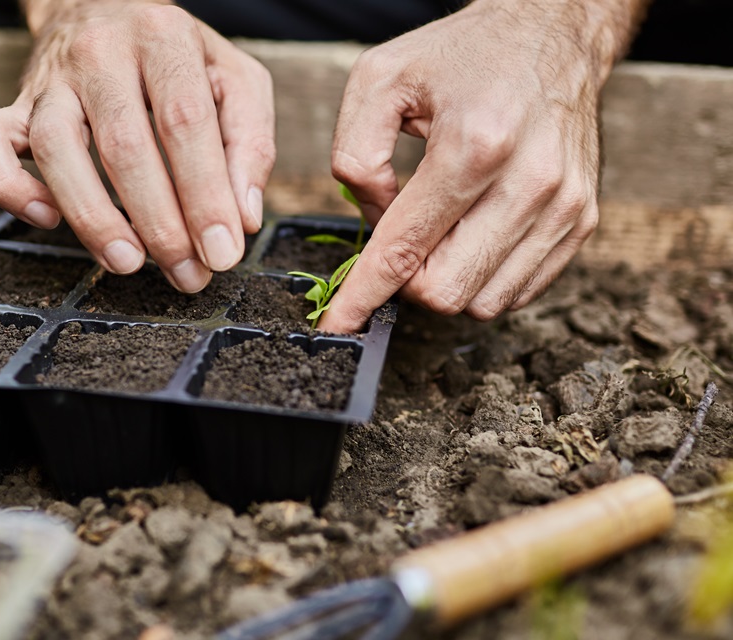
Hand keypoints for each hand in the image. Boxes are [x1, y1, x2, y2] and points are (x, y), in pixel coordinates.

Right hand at [0, 0, 274, 292]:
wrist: (101, 7)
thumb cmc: (176, 57)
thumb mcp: (234, 79)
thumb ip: (249, 142)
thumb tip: (242, 219)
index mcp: (163, 37)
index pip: (185, 122)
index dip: (204, 194)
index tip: (222, 252)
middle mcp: (100, 52)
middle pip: (123, 144)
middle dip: (159, 223)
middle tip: (187, 273)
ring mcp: (50, 80)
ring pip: (54, 148)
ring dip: (92, 217)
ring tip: (128, 263)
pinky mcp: (13, 104)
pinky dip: (11, 188)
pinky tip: (48, 220)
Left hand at [319, 0, 645, 332]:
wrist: (553, 32)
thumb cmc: (462, 55)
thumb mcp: (380, 79)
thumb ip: (355, 154)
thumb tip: (371, 219)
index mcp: (474, 145)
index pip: (406, 248)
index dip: (364, 294)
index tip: (338, 323)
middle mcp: (530, 182)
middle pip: (445, 290)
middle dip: (406, 282)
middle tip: (398, 241)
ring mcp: (564, 206)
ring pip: (483, 301)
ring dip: (446, 281)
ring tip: (438, 230)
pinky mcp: (583, 220)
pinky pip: (518, 291)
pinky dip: (482, 278)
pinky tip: (471, 235)